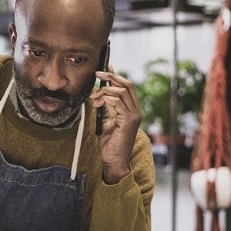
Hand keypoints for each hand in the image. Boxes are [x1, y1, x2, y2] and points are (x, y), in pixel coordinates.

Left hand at [90, 66, 141, 183]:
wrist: (114, 162)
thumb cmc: (111, 145)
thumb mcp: (107, 122)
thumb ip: (107, 109)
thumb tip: (101, 95)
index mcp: (132, 110)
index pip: (127, 87)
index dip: (116, 75)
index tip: (105, 68)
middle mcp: (136, 111)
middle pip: (127, 85)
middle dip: (112, 76)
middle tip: (97, 73)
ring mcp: (134, 116)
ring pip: (122, 91)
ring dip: (104, 91)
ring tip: (94, 98)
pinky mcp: (128, 121)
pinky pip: (118, 102)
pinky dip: (107, 99)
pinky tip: (98, 103)